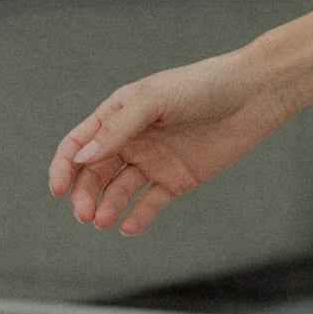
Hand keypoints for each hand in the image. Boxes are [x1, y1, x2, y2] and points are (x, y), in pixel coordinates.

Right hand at [47, 51, 291, 236]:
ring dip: (107, 207)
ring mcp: (155, 160)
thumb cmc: (203, 86)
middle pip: (94, 173)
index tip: (58, 190)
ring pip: (119, 190)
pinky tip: (127, 227)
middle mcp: (133, 139)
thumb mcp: (156, 100)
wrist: (254, 94)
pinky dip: (136, 217)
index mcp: (119, 114)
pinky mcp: (178, 178)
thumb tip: (82, 158)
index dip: (63, 167)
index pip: (79, 144)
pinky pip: (150, 202)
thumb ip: (119, 128)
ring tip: (104, 221)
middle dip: (84, 195)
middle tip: (85, 215)